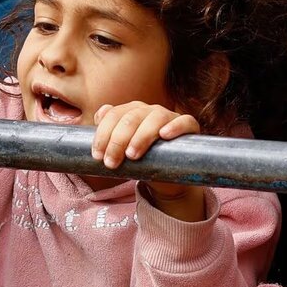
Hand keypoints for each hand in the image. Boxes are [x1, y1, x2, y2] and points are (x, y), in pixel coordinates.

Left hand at [91, 102, 203, 218]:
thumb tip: (99, 114)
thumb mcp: (121, 150)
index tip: (97, 156)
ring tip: (132, 155)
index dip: (103, 134)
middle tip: (111, 162)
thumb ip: (108, 133)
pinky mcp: (189, 128)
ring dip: (141, 136)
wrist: (166, 176)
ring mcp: (169, 117)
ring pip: (155, 118)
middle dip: (117, 140)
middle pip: (131, 118)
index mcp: (131, 112)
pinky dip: (175, 126)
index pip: (113, 115)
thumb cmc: (140, 160)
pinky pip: (185, 122)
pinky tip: (165, 135)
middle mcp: (149, 111)